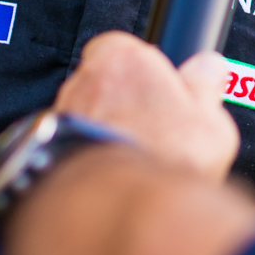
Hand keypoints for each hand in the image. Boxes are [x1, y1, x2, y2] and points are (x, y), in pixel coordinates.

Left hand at [54, 33, 239, 182]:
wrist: (112, 209)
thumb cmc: (161, 159)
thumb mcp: (210, 124)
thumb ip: (206, 89)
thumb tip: (210, 68)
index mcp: (124, 59)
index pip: (123, 46)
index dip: (143, 68)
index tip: (161, 87)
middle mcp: (85, 81)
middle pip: (102, 81)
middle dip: (122, 100)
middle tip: (152, 128)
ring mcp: (60, 116)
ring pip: (84, 114)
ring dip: (102, 130)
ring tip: (133, 159)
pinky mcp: (43, 150)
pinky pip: (68, 145)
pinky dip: (85, 156)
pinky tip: (110, 177)